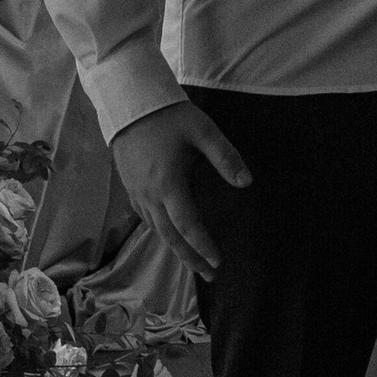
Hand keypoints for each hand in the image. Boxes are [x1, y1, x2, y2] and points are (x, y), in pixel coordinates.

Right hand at [110, 99, 251, 279]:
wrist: (129, 102)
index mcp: (168, 183)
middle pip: (170, 236)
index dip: (203, 245)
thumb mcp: (203, 131)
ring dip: (175, 248)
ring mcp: (136, 192)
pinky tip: (170, 235)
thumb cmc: (169, 115)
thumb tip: (247, 183)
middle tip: (210, 274)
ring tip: (194, 261)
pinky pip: (145, 218)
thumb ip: (225, 157)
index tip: (218, 261)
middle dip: (190, 258)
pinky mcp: (130, 186)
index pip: (187, 224)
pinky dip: (160, 232)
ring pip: (156, 230)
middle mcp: (149, 194)